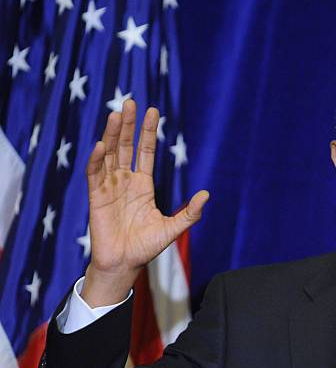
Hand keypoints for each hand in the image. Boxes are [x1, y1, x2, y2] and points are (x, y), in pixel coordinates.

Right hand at [82, 100, 208, 306]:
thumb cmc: (146, 247)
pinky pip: (95, 175)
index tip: (153, 111)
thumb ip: (190, 213)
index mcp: (143, 185)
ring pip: (110, 155)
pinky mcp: (96, 198)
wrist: (125, 265)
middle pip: (126, 147)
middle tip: (131, 103)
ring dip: (112, 135)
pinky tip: (102, 145)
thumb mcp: (173, 228)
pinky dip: (97, 160)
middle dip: (128, 125)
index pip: (145, 152)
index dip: (147, 132)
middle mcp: (125, 181)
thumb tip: (207, 195)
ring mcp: (109, 188)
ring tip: (116, 114)